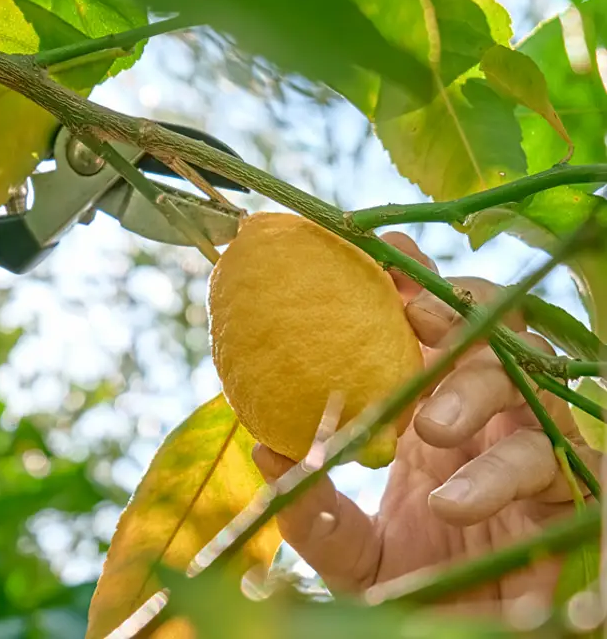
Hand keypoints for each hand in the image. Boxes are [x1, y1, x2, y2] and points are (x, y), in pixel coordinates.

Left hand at [253, 233, 597, 616]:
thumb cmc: (411, 586)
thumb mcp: (350, 549)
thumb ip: (314, 506)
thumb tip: (262, 452)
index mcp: (440, 408)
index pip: (439, 325)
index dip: (416, 281)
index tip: (379, 251)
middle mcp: (493, 421)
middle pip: (497, 338)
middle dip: (458, 313)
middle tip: (410, 316)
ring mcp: (535, 458)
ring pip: (533, 397)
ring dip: (482, 396)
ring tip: (431, 427)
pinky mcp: (573, 508)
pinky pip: (574, 478)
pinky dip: (516, 480)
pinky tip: (458, 502)